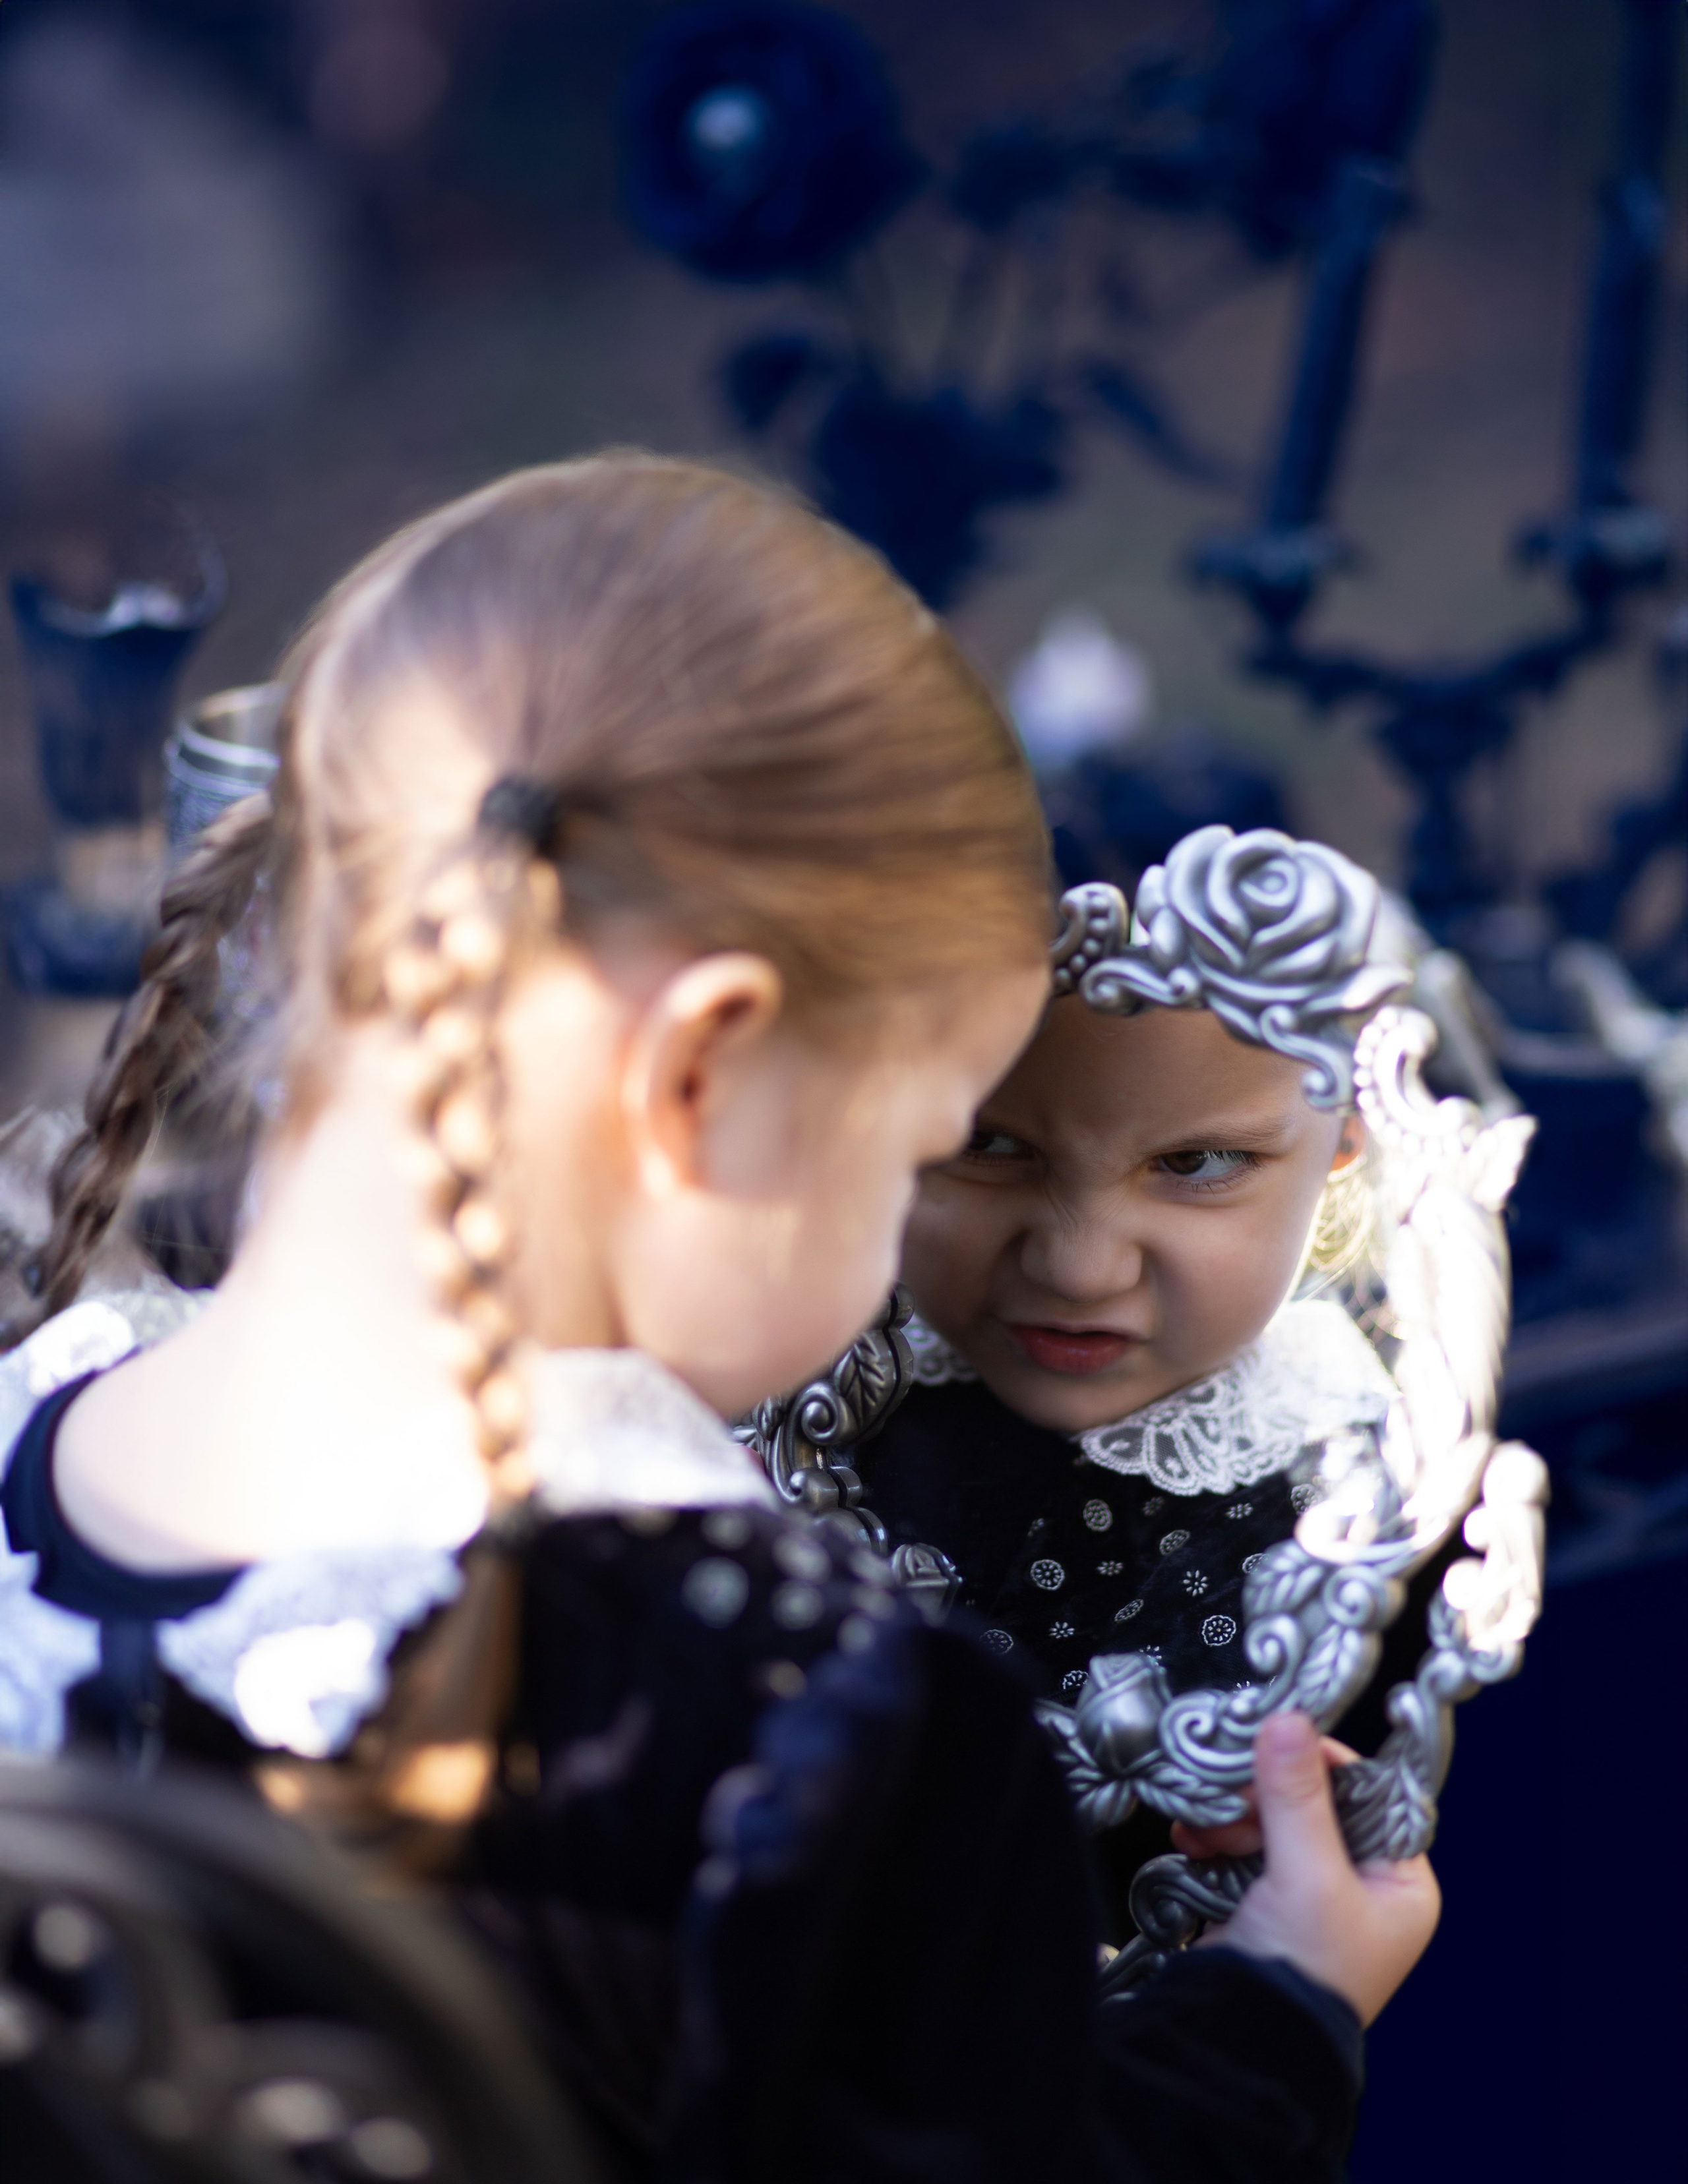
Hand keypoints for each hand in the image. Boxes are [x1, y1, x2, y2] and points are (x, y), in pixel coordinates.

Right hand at [1174, 1711, 1439, 2026]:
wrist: (1244, 2042)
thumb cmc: (1304, 1976)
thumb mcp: (1308, 1876)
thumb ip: (1297, 1796)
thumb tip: (1290, 1720)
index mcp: (1399, 1882)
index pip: (1372, 1793)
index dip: (1328, 1762)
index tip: (1285, 1735)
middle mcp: (1361, 1885)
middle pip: (1315, 1801)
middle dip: (1267, 1794)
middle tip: (1236, 1786)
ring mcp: (1310, 1892)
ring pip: (1272, 1817)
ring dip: (1235, 1813)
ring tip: (1210, 1826)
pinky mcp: (1264, 1898)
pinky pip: (1243, 1842)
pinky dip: (1218, 1835)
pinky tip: (1196, 1839)